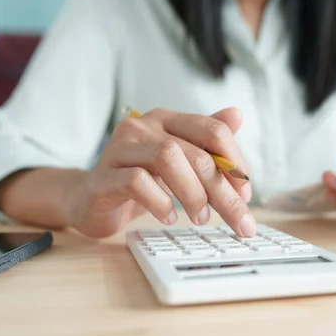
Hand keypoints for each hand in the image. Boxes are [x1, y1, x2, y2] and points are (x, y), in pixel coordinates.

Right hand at [67, 107, 254, 237]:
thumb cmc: (140, 180)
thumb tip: (237, 114)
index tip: (246, 194)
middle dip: (223, 191)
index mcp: (167, 120)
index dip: (236, 162)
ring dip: (193, 193)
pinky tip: (169, 216)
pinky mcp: (104, 175)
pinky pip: (137, 181)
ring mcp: (121, 148)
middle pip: (196, 153)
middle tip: (238, 220)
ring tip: (201, 218)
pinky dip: (160, 202)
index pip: (213, 130)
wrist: (90, 199)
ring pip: (168, 157)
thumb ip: (206, 142)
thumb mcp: (179, 162)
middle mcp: (143, 126)